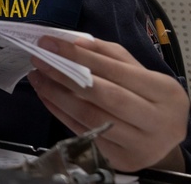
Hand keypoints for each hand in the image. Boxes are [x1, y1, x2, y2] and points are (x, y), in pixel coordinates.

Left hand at [28, 36, 188, 172]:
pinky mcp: (120, 160)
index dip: (80, 56)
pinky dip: (60, 112)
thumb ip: (107, 54)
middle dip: (65, 75)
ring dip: (56, 95)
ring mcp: (139, 145)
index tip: (49, 43)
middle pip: (103, 96)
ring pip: (89, 117)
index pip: (115, 70)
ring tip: (38, 77)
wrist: (161, 137)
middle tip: (39, 60)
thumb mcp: (136, 70)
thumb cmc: (148, 97)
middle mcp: (157, 121)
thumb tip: (74, 42)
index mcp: (165, 92)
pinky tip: (46, 96)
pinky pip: (82, 132)